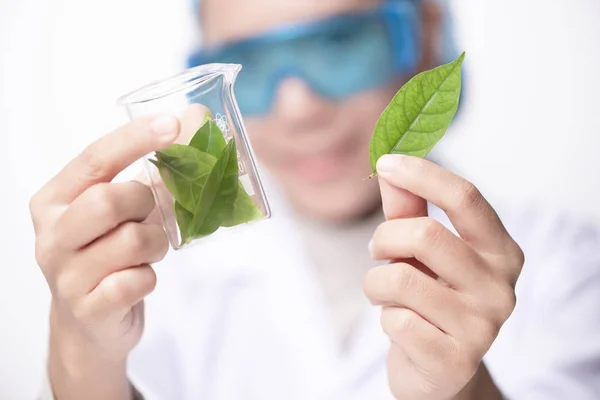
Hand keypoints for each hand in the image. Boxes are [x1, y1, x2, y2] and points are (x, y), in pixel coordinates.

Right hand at [30, 115, 178, 362]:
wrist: (88, 324)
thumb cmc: (107, 256)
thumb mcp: (119, 212)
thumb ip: (148, 173)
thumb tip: (196, 118)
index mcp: (55, 200)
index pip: (95, 158)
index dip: (135, 139)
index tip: (171, 124)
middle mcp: (52, 235)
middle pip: (110, 200)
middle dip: (146, 203)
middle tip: (152, 214)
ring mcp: (66, 275)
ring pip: (131, 241)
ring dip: (155, 243)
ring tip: (148, 250)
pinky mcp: (88, 309)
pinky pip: (136, 282)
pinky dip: (149, 277)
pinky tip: (139, 278)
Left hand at [363, 155, 523, 399]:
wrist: (439, 370)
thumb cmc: (430, 299)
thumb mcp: (420, 251)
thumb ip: (408, 210)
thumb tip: (389, 165)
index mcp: (501, 251)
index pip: (466, 197)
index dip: (422, 174)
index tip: (385, 163)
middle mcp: (501, 287)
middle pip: (425, 235)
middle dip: (384, 239)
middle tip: (378, 252)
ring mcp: (483, 327)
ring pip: (401, 280)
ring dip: (376, 283)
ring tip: (385, 294)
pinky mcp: (456, 361)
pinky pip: (397, 321)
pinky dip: (385, 319)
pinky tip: (400, 327)